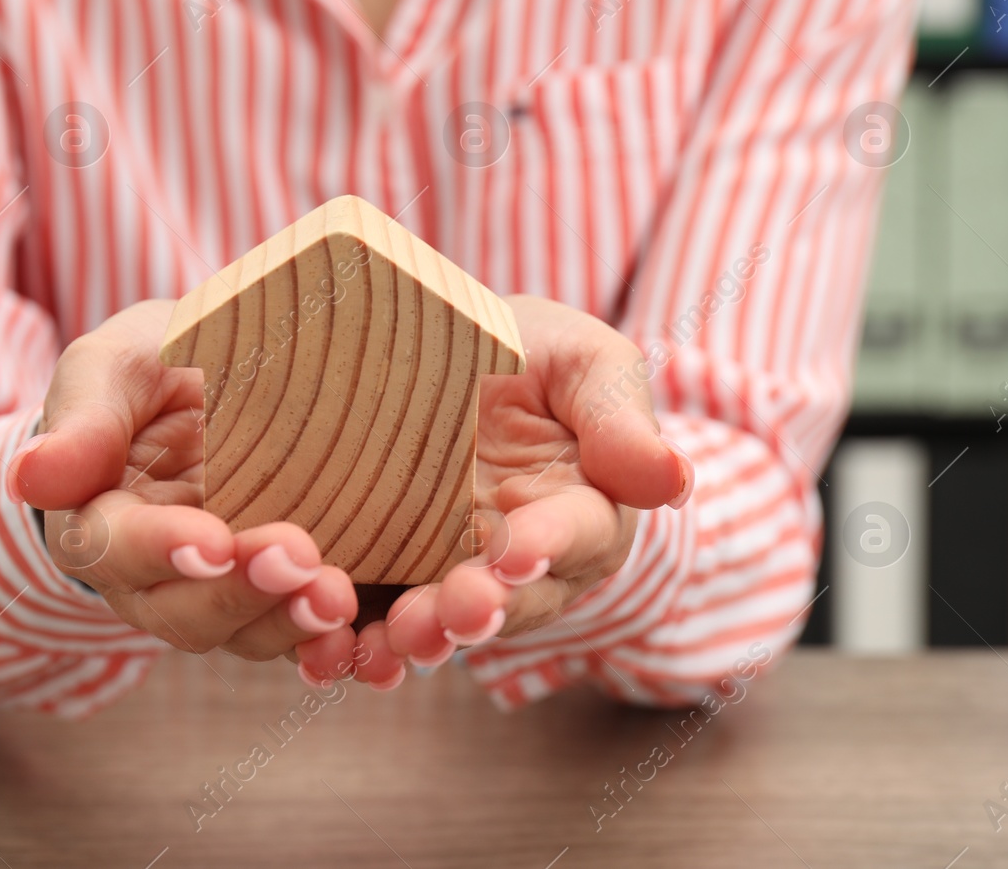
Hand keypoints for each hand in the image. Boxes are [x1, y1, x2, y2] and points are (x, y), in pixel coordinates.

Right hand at [9, 300, 361, 679]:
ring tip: (341, 599)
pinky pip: (304, 637)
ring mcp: (222, 595)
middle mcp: (157, 579)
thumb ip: (83, 419)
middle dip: (242, 593)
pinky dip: (338, 646)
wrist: (210, 386)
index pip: (116, 547)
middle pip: (186, 610)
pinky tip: (376, 641)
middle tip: (300, 559)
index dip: (162, 550)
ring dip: (293, 624)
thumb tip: (30, 477)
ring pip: (248, 633)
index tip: (212, 539)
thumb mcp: (111, 368)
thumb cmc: (151, 370)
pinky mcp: (283, 597)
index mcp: (98, 522)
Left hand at [373, 295, 691, 668]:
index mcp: (586, 509)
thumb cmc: (529, 354)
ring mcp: (456, 576)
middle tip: (457, 608)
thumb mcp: (581, 361)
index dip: (549, 542)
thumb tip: (674, 479)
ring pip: (447, 624)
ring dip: (423, 637)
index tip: (519, 546)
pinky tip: (333, 653)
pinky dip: (358, 644)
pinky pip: (378, 622)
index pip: (578, 533)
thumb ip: (618, 415)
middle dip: (483, 608)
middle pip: (512, 600)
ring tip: (397, 639)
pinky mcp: (390, 579)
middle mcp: (526, 563)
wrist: (439, 358)